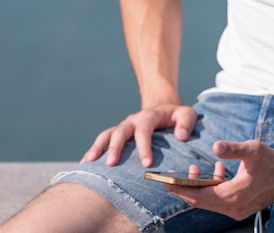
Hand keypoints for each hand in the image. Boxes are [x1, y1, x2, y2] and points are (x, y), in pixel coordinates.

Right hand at [80, 104, 197, 167]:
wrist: (163, 108)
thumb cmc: (176, 116)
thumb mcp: (187, 114)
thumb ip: (187, 122)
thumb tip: (181, 136)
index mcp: (150, 115)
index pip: (144, 129)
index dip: (144, 146)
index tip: (147, 164)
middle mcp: (133, 120)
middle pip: (121, 131)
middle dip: (116, 147)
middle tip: (112, 164)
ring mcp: (123, 126)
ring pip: (107, 134)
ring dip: (98, 148)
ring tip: (89, 163)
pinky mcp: (117, 134)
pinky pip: (102, 140)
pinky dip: (93, 150)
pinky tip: (86, 165)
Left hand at [165, 140, 273, 220]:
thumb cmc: (273, 162)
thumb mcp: (253, 150)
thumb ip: (233, 149)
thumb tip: (215, 146)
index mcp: (234, 195)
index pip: (199, 196)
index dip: (181, 189)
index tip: (166, 182)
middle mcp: (234, 207)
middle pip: (201, 202)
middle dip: (185, 188)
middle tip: (171, 177)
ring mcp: (237, 209)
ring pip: (209, 201)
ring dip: (199, 187)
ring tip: (193, 169)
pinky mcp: (241, 206)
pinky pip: (219, 199)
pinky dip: (212, 187)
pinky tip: (217, 170)